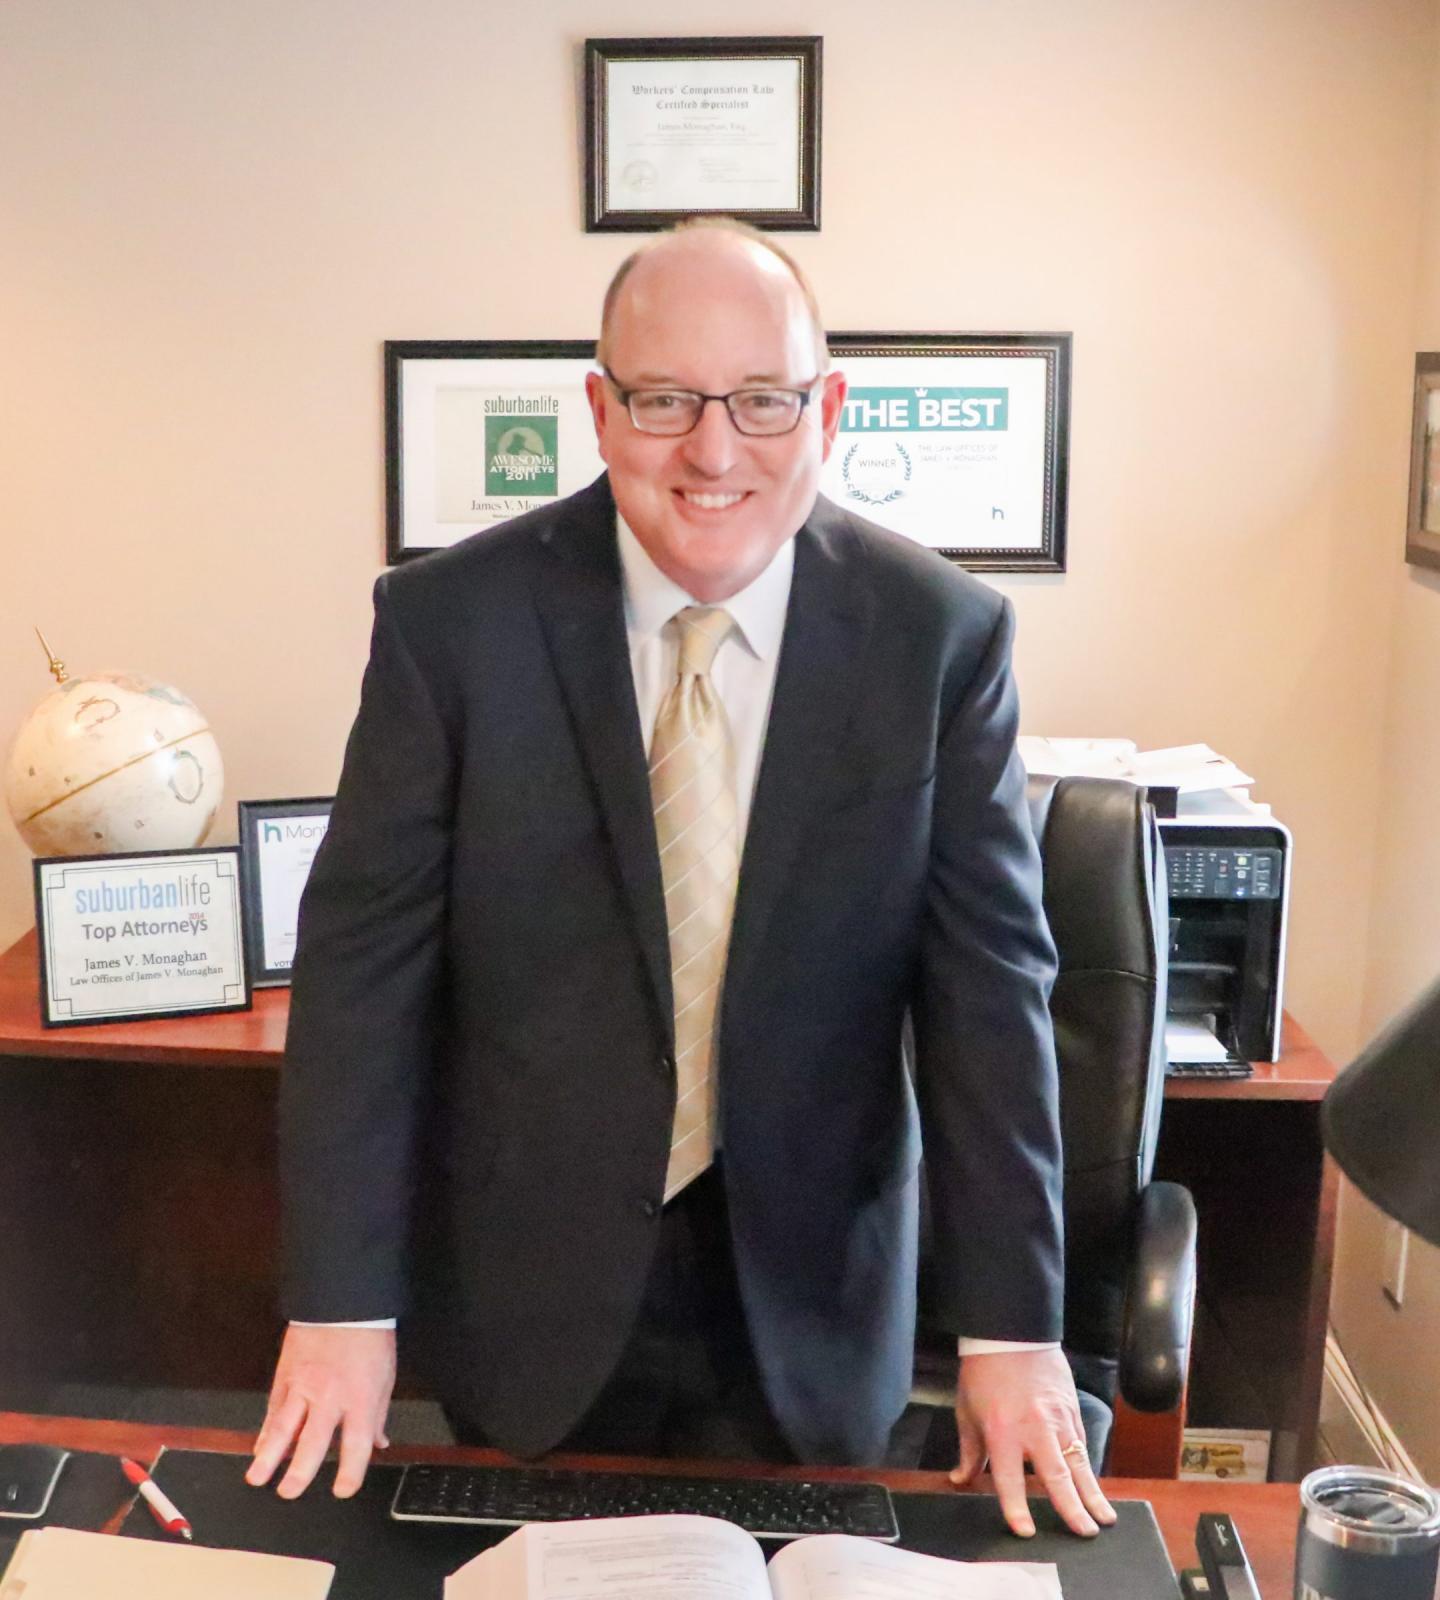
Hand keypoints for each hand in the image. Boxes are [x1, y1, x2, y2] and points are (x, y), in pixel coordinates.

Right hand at [245, 1325, 396, 1498]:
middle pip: (312, 1442)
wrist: (344, 1301)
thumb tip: (377, 1443)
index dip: (350, 1472)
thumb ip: (377, 1414)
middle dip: (299, 1472)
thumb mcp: (385, 1376)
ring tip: (257, 1477)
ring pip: (282, 1427)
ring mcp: (304, 1386)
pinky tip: (259, 1447)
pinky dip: (265, 1430)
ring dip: (268, 1456)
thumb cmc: (369, 1338)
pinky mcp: (286, 1375)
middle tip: (288, 1493)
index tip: (343, 1490)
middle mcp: (330, 1396)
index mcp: (360, 1397)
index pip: (356, 1444)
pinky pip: (273, 1408)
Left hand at [949, 1347, 1116, 1538]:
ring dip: (1092, 1493)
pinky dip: (1088, 1466)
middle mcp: (1034, 1429)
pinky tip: (1094, 1485)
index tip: (1025, 1531)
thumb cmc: (983, 1373)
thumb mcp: (968, 1412)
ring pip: (1079, 1463)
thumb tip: (960, 1480)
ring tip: (1105, 1519)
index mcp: (1002, 1431)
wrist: (1011, 1332)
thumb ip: (970, 1451)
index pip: (1009, 1479)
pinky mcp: (1071, 1410)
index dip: (1016, 1508)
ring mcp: (1057, 1419)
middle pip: (1056, 1477)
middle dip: (1072, 1509)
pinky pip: (1081, 1444)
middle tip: (1085, 1534)